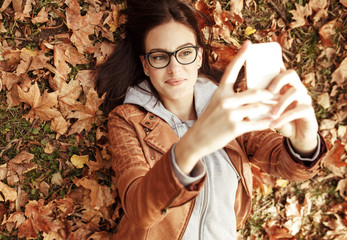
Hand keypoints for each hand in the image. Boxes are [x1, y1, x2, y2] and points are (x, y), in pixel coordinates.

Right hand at [175, 41, 276, 173]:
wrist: (196, 140)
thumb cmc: (208, 121)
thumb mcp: (215, 104)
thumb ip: (231, 98)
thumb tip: (252, 96)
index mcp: (220, 92)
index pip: (231, 70)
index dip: (240, 56)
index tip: (249, 43)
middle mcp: (225, 100)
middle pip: (255, 92)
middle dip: (270, 94)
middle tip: (281, 94)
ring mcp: (230, 114)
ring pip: (259, 107)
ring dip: (271, 109)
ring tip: (279, 109)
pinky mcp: (234, 127)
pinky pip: (256, 123)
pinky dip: (266, 123)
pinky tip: (272, 122)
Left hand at [267, 69, 317, 156]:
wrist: (296, 135)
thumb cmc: (279, 119)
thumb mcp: (268, 110)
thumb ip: (260, 102)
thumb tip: (243, 98)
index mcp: (285, 85)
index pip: (280, 69)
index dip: (275, 64)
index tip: (264, 62)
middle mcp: (296, 88)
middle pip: (291, 74)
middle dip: (279, 80)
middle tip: (270, 90)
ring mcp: (304, 98)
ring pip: (296, 92)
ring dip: (281, 103)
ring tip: (272, 113)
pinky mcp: (308, 110)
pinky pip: (298, 111)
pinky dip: (284, 118)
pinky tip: (273, 125)